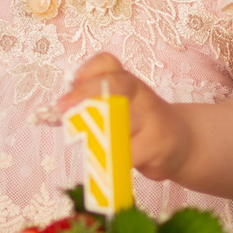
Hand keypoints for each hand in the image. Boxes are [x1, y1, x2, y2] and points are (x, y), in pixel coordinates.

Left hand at [49, 53, 192, 183]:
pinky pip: (128, 154)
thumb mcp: (118, 108)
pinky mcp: (159, 145)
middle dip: (86, 96)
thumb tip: (51, 114)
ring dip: (99, 136)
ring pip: (120, 124)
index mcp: (126, 82)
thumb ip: (88, 108)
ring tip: (90, 148)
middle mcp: (141, 94)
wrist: (181, 143)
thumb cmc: (140, 125)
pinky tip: (110, 168)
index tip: (71, 84)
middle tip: (62, 110)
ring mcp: (153, 118)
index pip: (107, 63)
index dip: (88, 71)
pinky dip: (114, 162)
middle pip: (115, 86)